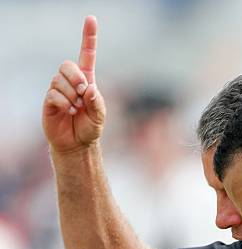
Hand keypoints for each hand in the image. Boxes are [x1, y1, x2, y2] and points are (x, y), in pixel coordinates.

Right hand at [42, 16, 104, 153]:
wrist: (76, 143)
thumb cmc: (90, 127)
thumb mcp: (100, 116)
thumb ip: (97, 102)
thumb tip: (89, 88)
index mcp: (86, 80)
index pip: (86, 54)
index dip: (88, 37)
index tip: (91, 19)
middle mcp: (71, 81)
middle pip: (67, 64)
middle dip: (76, 77)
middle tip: (83, 93)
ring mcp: (58, 89)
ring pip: (59, 80)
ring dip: (71, 94)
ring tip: (76, 108)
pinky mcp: (49, 100)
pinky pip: (53, 94)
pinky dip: (63, 102)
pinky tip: (68, 111)